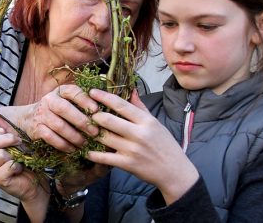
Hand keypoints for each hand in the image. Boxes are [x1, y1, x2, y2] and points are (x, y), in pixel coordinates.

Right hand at [0, 126, 49, 221]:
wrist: (34, 184)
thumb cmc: (27, 162)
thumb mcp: (17, 144)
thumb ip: (7, 132)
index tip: (2, 129)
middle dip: (8, 139)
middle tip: (19, 141)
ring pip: (0, 154)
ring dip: (15, 155)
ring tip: (21, 160)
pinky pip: (8, 166)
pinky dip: (18, 166)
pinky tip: (20, 170)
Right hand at [17, 84, 100, 152]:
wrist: (29, 118)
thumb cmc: (57, 111)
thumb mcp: (67, 102)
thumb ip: (82, 103)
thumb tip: (106, 111)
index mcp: (60, 91)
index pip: (73, 92)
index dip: (85, 100)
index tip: (97, 110)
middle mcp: (49, 100)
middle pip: (65, 109)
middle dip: (82, 122)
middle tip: (95, 132)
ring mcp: (41, 114)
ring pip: (59, 126)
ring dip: (74, 137)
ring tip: (85, 144)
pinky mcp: (36, 128)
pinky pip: (51, 138)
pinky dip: (63, 145)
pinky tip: (72, 149)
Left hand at [86, 89, 198, 203]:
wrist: (175, 172)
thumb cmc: (165, 145)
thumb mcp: (155, 123)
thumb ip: (141, 107)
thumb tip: (131, 90)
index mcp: (146, 121)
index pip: (121, 105)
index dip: (104, 97)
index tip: (92, 92)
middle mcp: (139, 134)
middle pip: (108, 120)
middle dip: (95, 116)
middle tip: (88, 115)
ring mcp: (132, 150)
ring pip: (104, 138)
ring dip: (92, 133)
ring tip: (87, 130)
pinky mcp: (128, 164)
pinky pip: (105, 158)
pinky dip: (93, 154)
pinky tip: (87, 151)